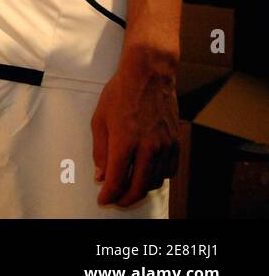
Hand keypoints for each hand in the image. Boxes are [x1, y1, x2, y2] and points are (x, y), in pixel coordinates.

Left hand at [90, 46, 180, 207]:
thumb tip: (101, 175)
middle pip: (139, 187)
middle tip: (116, 200)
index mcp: (125, 142)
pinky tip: (147, 174)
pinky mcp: (175, 142)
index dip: (108, 194)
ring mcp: (165, 146)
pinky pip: (169, 170)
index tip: (102, 199)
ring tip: (129, 187)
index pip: (116, 180)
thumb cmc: (119, 93)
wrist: (149, 75)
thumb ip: (100, 150)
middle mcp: (148, 148)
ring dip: (141, 189)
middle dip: (125, 199)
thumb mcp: (99, 120)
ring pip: (155, 181)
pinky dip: (158, 178)